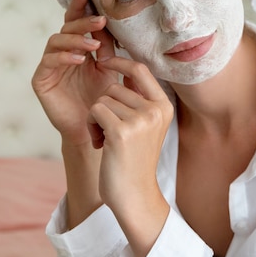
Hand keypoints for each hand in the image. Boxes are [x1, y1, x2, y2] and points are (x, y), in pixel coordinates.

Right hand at [32, 0, 117, 146]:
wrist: (94, 128)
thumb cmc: (103, 98)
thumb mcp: (109, 68)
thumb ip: (107, 47)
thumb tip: (107, 22)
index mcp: (77, 47)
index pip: (76, 22)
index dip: (79, 7)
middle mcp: (61, 53)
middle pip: (66, 28)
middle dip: (83, 22)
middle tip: (100, 21)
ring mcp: (49, 66)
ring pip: (55, 41)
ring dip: (75, 39)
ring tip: (93, 45)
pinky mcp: (41, 80)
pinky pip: (49, 62)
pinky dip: (64, 57)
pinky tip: (80, 60)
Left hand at [87, 56, 173, 207]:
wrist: (134, 194)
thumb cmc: (135, 160)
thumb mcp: (146, 126)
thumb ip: (140, 99)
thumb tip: (126, 67)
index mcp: (164, 106)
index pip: (140, 70)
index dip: (121, 62)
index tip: (105, 62)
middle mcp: (155, 110)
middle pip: (114, 87)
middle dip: (104, 105)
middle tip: (108, 130)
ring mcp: (140, 120)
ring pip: (102, 100)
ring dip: (96, 118)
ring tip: (106, 139)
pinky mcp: (121, 132)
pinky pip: (95, 111)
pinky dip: (91, 126)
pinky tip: (100, 144)